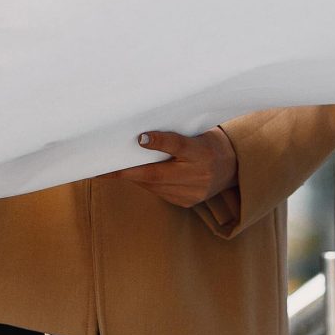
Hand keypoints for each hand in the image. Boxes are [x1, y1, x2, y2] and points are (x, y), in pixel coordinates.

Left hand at [112, 126, 235, 207]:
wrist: (232, 167)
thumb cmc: (206, 142)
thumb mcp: (195, 132)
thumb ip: (172, 135)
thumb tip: (141, 135)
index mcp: (201, 151)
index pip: (179, 145)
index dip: (160, 141)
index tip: (140, 137)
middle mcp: (199, 174)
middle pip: (158, 173)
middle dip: (127, 171)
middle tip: (102, 167)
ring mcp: (193, 193)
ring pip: (154, 186)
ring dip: (132, 177)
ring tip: (109, 170)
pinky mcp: (186, 203)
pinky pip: (159, 192)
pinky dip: (145, 183)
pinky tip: (132, 175)